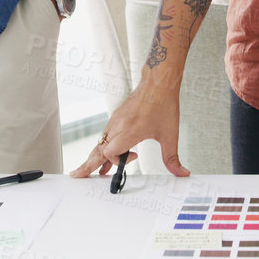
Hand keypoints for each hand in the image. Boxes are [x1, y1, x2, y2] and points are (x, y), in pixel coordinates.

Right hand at [69, 83, 186, 178]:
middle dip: (87, 165)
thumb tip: (181, 173)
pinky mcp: (117, 117)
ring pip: (100, 143)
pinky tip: (106, 155)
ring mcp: (115, 121)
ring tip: (91, 171)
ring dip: (96, 157)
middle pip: (97, 149)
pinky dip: (103, 147)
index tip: (134, 157)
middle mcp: (118, 126)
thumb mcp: (170, 135)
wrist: (158, 82)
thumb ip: (172, 158)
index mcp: (129, 131)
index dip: (117, 161)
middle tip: (77, 176)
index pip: (109, 152)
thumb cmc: (163, 104)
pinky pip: (106, 136)